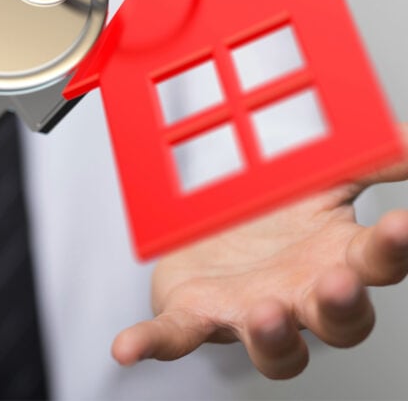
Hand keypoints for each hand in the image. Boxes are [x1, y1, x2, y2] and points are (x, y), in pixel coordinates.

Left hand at [112, 127, 407, 378]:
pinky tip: (127, 347)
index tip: (400, 222)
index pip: (378, 264)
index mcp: (335, 260)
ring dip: (273, 337)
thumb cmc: (272, 220)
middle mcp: (300, 298)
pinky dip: (151, 342)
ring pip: (274, 347)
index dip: (393, 248)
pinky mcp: (195, 317)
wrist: (213, 238)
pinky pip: (175, 338)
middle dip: (339, 306)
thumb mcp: (321, 178)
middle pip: (338, 321)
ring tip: (266, 312)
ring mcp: (247, 314)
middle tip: (335, 281)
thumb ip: (368, 160)